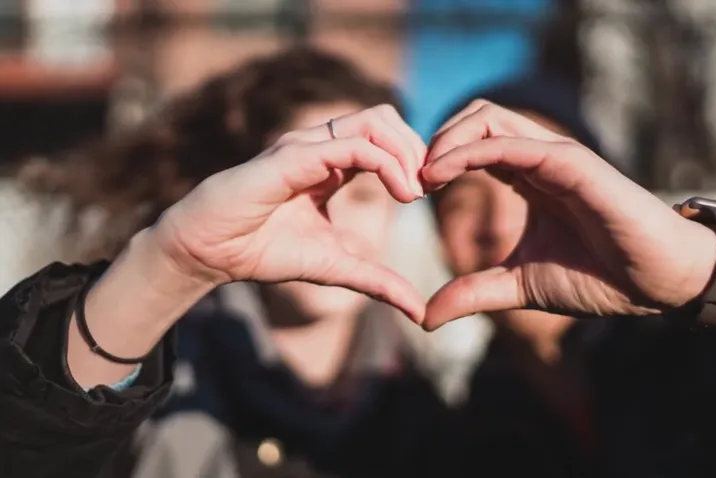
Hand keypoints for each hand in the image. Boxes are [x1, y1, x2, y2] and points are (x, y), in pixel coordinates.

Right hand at [151, 105, 428, 322]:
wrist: (209, 253)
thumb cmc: (263, 251)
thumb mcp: (336, 267)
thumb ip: (378, 282)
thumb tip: (419, 312)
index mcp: (331, 163)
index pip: (385, 137)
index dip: (414, 159)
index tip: (431, 193)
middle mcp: (320, 145)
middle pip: (385, 117)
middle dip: (417, 148)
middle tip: (430, 187)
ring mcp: (306, 146)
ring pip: (374, 121)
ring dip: (406, 151)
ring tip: (416, 191)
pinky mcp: (293, 157)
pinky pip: (352, 146)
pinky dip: (387, 163)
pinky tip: (401, 194)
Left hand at [420, 101, 715, 329]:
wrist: (657, 284)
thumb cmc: (600, 278)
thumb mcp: (520, 285)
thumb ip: (474, 292)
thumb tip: (425, 316)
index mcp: (528, 177)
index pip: (473, 144)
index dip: (436, 159)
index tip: (408, 192)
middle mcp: (539, 158)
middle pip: (476, 117)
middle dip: (435, 139)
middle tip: (409, 179)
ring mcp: (556, 156)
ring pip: (489, 117)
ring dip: (446, 139)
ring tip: (421, 176)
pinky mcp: (572, 163)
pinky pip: (512, 143)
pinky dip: (470, 151)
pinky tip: (442, 175)